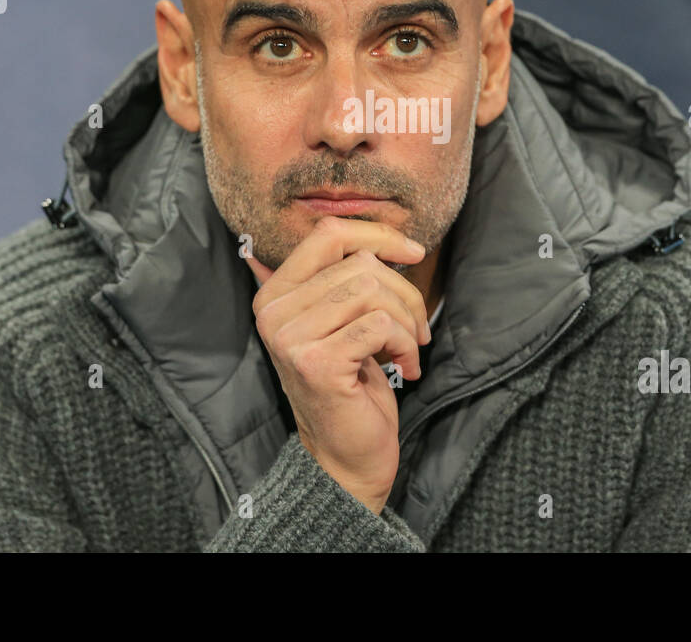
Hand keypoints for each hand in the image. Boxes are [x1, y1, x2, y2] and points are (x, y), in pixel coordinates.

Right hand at [245, 216, 429, 514]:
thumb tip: (379, 236)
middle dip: (405, 292)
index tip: (413, 253)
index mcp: (275, 293)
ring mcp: (290, 337)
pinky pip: (380, 325)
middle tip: (417, 328)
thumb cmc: (352, 385)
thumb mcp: (344, 321)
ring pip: (372, 291)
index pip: (327, 234)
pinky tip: (406, 368)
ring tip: (410, 348)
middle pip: (360, 263)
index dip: (378, 234)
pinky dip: (406, 343)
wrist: (347, 456)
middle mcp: (273, 312)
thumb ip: (344, 277)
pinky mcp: (316, 362)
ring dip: (408, 320)